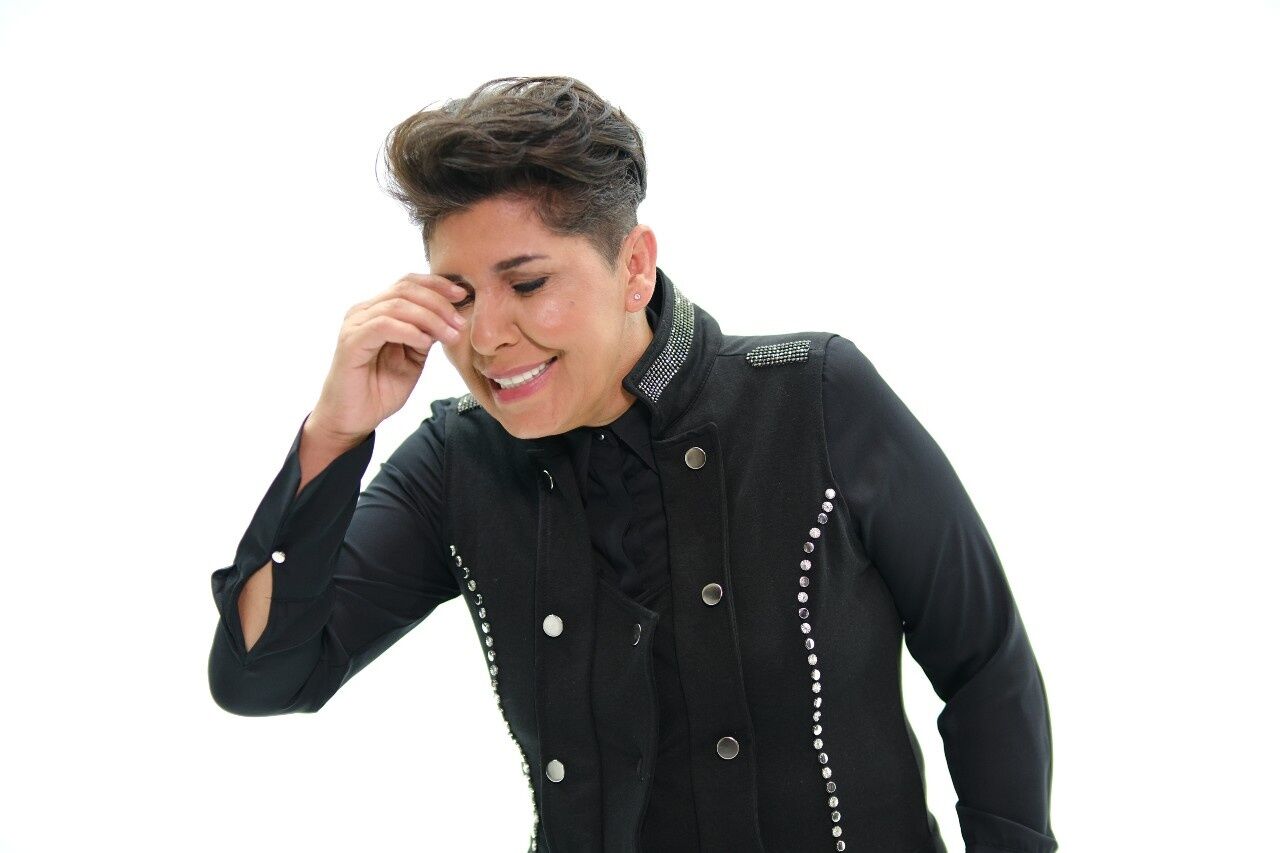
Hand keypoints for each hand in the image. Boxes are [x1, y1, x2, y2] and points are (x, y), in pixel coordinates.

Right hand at [306, 272, 467, 442]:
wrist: (352, 419)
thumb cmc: (380, 389)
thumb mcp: (413, 358)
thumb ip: (426, 334)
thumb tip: (451, 316)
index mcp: (377, 311)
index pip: (408, 283)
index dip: (437, 285)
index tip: (463, 296)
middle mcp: (364, 312)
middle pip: (405, 289)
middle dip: (439, 302)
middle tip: (460, 322)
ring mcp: (355, 325)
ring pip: (397, 305)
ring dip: (430, 318)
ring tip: (450, 335)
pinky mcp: (351, 343)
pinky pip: (383, 326)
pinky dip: (409, 331)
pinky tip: (425, 343)